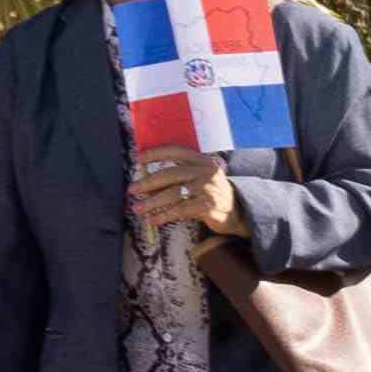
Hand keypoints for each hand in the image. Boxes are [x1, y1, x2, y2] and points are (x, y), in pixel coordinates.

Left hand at [126, 154, 240, 239]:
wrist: (238, 212)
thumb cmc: (212, 194)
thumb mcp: (201, 178)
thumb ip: (180, 175)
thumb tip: (146, 181)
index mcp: (202, 161)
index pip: (176, 151)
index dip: (156, 153)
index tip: (138, 159)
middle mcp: (206, 172)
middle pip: (171, 174)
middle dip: (148, 182)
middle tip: (132, 190)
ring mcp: (208, 189)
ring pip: (173, 193)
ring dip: (152, 202)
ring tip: (138, 208)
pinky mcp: (208, 206)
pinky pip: (180, 210)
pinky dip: (164, 216)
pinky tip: (153, 220)